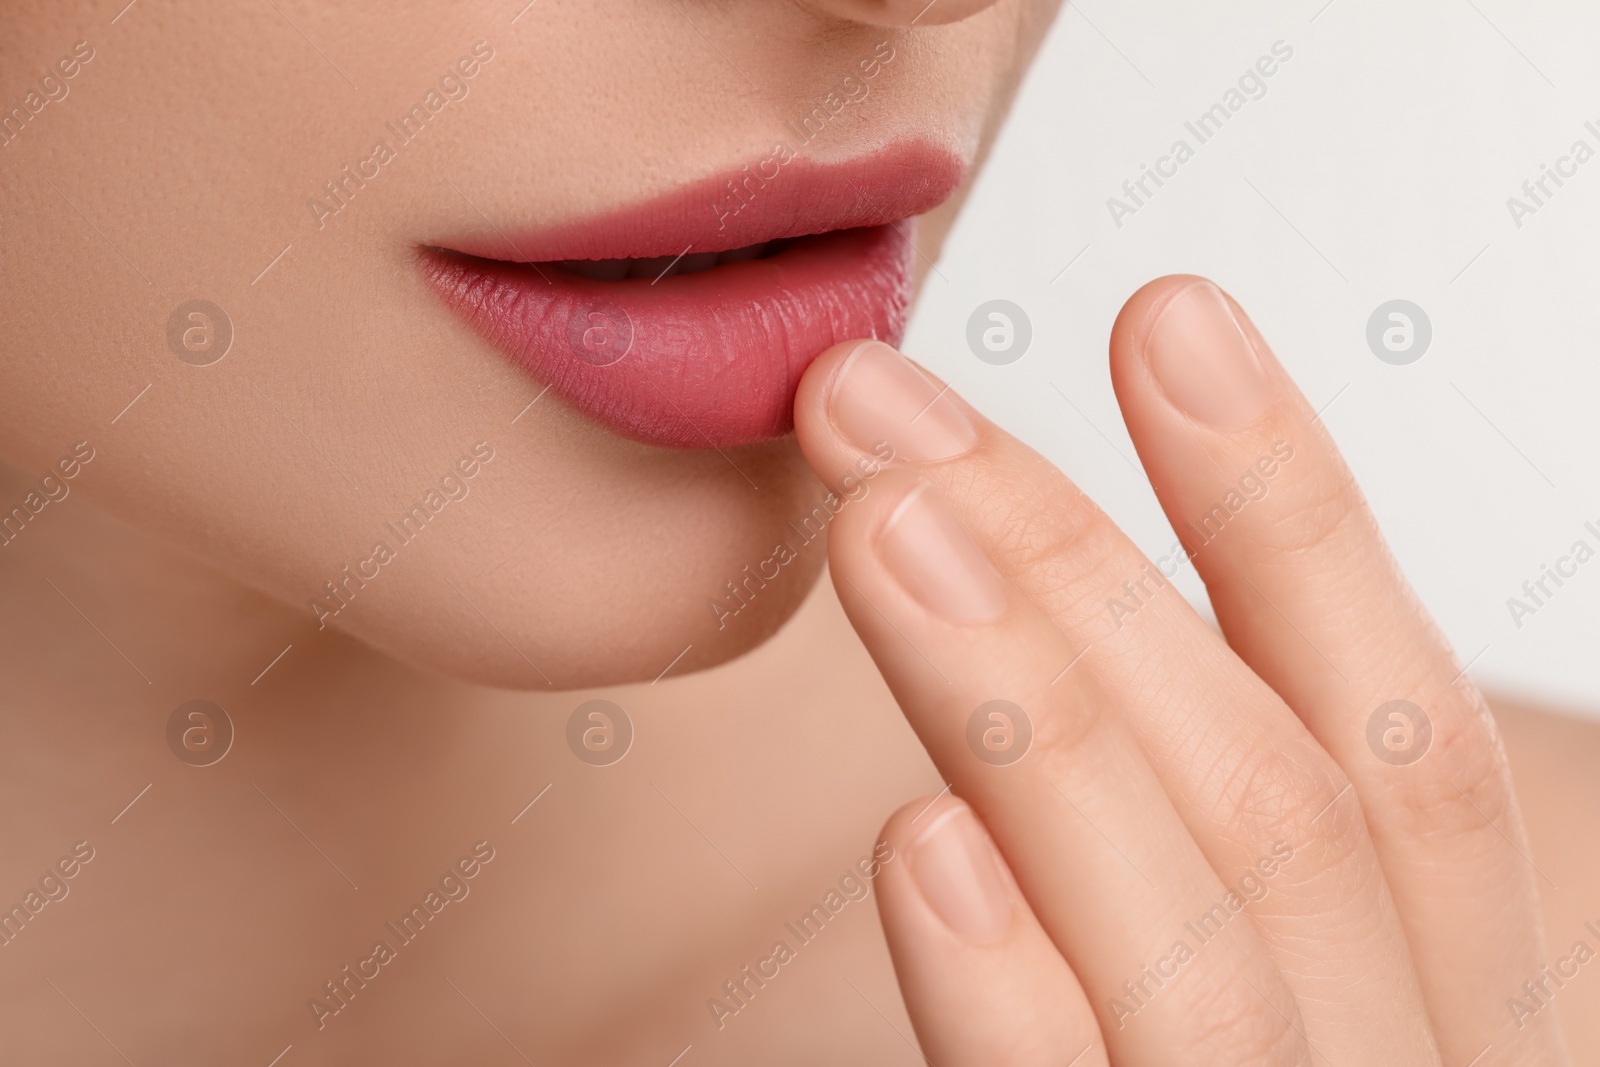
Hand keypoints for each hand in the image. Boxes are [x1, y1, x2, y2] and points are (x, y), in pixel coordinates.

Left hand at [792, 276, 1564, 1065]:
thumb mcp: (1257, 990)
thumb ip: (1194, 846)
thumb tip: (1041, 604)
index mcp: (1446, 1001)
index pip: (1401, 734)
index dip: (1294, 509)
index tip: (1166, 317)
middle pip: (1279, 793)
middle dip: (1083, 566)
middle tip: (882, 401)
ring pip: (1199, 936)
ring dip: (1031, 711)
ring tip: (882, 527)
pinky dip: (1011, 996)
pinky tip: (924, 846)